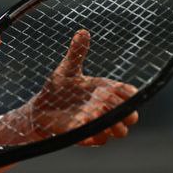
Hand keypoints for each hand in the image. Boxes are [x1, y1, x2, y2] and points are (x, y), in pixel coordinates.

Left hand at [34, 29, 138, 145]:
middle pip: (129, 116)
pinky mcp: (84, 135)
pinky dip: (95, 136)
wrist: (41, 108)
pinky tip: (84, 126)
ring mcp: (96, 123)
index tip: (125, 91)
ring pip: (118, 131)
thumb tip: (82, 31)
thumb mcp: (67, 69)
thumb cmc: (58, 88)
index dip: (130, 94)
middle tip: (111, 106)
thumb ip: (77, 52)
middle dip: (125, 113)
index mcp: (104, 90)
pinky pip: (99, 140)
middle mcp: (104, 108)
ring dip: (112, 126)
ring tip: (97, 115)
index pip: (128, 94)